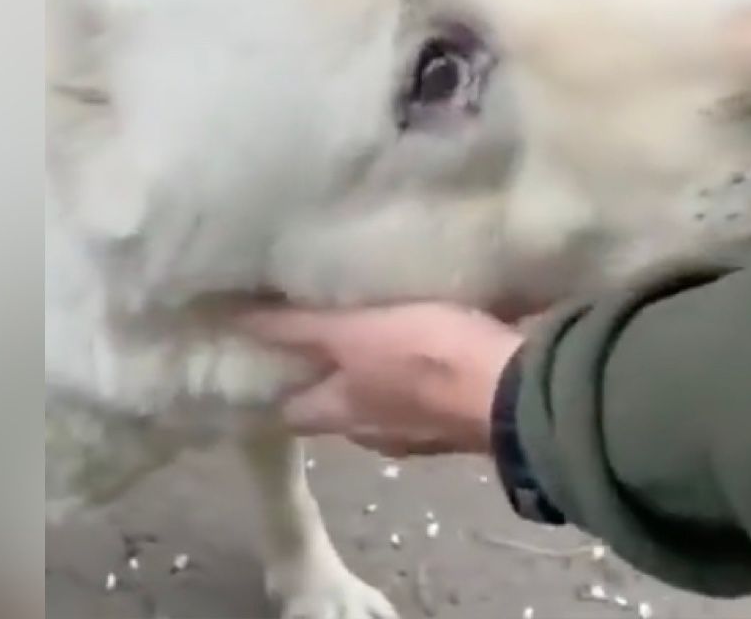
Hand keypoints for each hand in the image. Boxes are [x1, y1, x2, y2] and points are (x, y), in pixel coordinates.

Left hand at [234, 302, 523, 457]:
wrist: (518, 391)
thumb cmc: (426, 359)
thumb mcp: (352, 334)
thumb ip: (298, 328)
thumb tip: (232, 318)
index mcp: (343, 416)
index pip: (291, 411)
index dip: (275, 384)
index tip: (264, 353)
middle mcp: (377, 432)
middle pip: (338, 409)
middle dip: (330, 378)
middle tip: (325, 332)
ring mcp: (425, 431)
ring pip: (386, 404)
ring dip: (381, 375)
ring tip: (382, 329)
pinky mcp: (466, 416)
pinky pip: (434, 394)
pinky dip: (428, 371)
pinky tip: (436, 340)